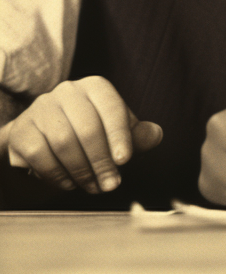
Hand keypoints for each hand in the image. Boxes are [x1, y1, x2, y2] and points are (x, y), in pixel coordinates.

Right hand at [0, 76, 161, 193]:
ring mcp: (41, 109)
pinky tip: (69, 183)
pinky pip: (40, 154)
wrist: (44, 138)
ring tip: (93, 186)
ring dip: (81, 171)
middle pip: (87, 129)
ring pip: (63, 143)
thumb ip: (138, 135)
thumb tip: (155, 135)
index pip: (111, 109)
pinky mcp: (22, 130)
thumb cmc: (90, 133)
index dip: (119, 136)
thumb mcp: (117, 132)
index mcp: (96, 87)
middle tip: (111, 185)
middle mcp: (67, 91)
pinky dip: (57, 174)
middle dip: (101, 162)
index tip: (124, 161)